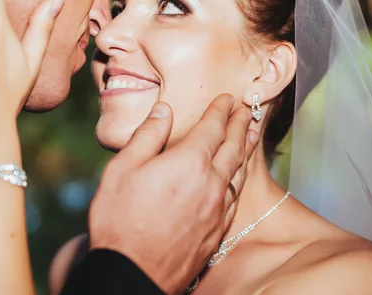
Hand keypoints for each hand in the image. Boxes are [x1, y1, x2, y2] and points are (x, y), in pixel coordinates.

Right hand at [89, 94, 257, 294]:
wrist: (132, 272)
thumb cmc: (120, 219)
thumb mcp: (122, 168)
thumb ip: (147, 135)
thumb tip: (164, 110)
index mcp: (188, 162)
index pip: (213, 127)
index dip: (222, 110)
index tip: (229, 99)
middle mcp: (210, 182)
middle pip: (233, 147)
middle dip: (241, 125)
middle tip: (247, 110)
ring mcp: (217, 209)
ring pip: (239, 172)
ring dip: (246, 149)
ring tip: (251, 136)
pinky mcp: (217, 231)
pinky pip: (235, 197)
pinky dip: (240, 179)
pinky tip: (237, 178)